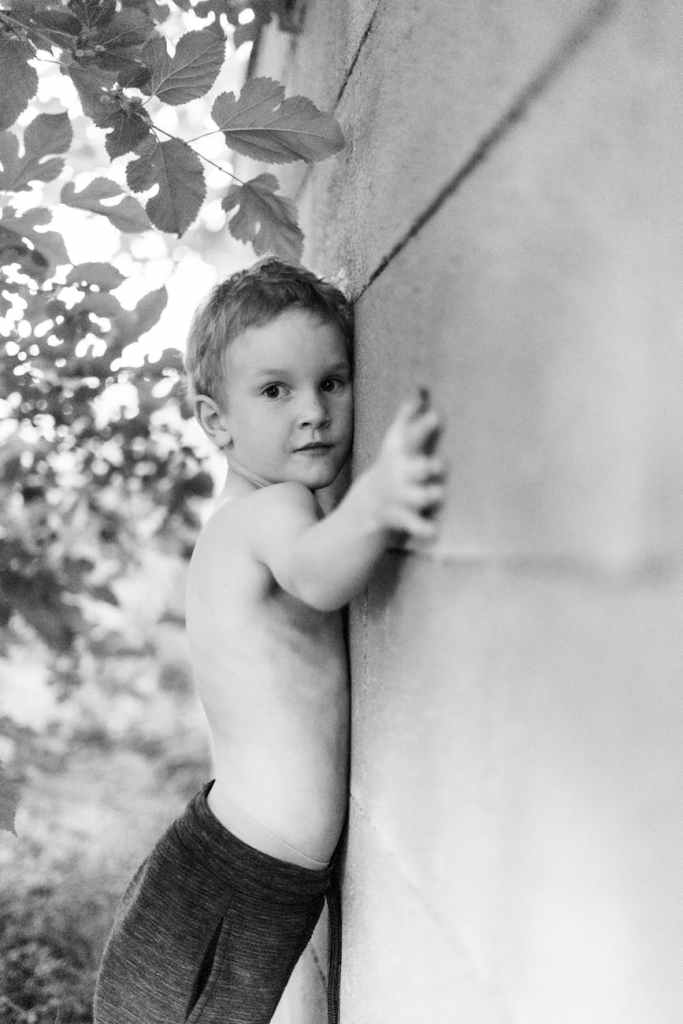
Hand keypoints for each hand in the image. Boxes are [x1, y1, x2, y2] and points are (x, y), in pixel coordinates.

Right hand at [368, 389, 446, 539]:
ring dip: (425, 496)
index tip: (437, 416)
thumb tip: (421, 387)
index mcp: (400, 453)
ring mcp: (399, 496)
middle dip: (424, 467)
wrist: (367, 505)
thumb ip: (408, 416)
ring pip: (414, 497)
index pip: (411, 437)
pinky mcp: (400, 518)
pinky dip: (422, 528)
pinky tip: (434, 531)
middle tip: (438, 465)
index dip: (423, 427)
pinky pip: (412, 524)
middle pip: (414, 468)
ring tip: (437, 494)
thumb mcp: (396, 441)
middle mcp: (399, 474)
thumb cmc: (392, 466)